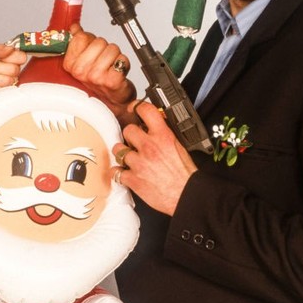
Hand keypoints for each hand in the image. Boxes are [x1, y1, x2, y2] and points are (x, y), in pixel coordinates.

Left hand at [0, 43, 26, 105]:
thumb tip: (10, 48)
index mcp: (9, 58)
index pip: (21, 57)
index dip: (11, 57)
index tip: (0, 57)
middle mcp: (11, 71)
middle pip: (14, 70)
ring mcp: (7, 83)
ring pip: (6, 80)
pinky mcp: (2, 94)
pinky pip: (0, 90)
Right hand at [63, 23, 136, 122]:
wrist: (112, 102)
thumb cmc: (97, 82)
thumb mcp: (82, 61)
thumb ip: (77, 42)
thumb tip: (74, 27)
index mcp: (69, 65)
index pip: (81, 37)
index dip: (90, 40)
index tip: (90, 51)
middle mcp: (80, 71)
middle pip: (98, 41)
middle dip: (104, 48)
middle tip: (102, 62)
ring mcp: (95, 76)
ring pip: (112, 48)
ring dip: (114, 55)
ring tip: (110, 67)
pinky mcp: (112, 80)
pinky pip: (122, 59)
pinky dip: (124, 63)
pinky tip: (117, 71)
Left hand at [112, 100, 196, 215]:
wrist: (186, 195)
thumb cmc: (185, 175)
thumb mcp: (180, 146)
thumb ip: (165, 133)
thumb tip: (156, 123)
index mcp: (163, 136)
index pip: (146, 110)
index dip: (137, 107)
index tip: (133, 109)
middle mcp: (149, 147)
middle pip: (128, 130)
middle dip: (130, 136)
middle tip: (135, 142)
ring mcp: (139, 163)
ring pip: (118, 149)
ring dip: (123, 153)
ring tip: (130, 158)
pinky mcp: (133, 179)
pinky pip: (115, 171)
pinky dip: (119, 173)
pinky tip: (125, 173)